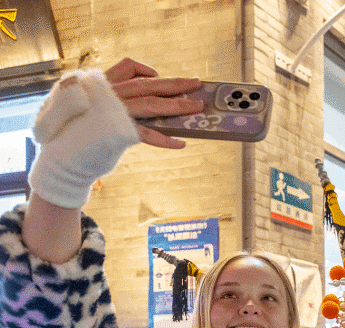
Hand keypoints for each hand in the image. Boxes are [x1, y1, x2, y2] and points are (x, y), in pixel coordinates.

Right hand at [27, 58, 201, 209]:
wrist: (60, 156)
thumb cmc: (77, 131)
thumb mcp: (87, 103)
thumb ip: (110, 95)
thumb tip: (141, 94)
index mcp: (100, 84)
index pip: (126, 68)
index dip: (146, 70)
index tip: (159, 75)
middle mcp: (108, 95)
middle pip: (148, 84)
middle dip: (175, 84)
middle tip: (196, 84)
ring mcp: (113, 113)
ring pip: (152, 104)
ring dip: (177, 106)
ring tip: (196, 108)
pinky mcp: (118, 133)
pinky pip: (148, 134)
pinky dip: (166, 139)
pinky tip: (181, 142)